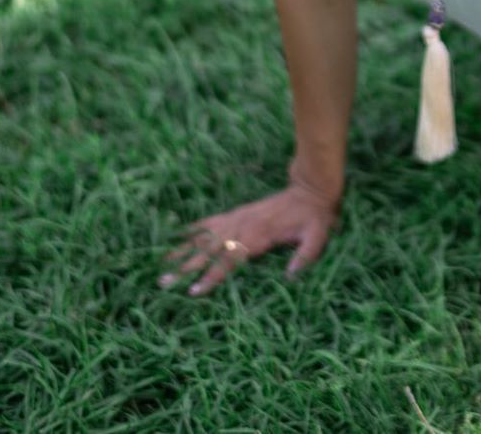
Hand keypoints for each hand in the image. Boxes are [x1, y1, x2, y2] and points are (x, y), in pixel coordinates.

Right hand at [157, 166, 341, 296]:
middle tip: (163, 284)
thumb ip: (306, 256)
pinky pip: (213, 221)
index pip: (230, 260)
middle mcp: (243, 227)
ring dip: (184, 250)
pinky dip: (195, 228)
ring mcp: (238, 218)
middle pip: (209, 251)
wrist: (311, 189)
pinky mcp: (239, 213)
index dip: (212, 276)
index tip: (194, 291)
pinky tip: (179, 235)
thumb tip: (291, 276)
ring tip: (162, 265)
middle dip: (186, 268)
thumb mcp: (318, 236)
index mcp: (259, 237)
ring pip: (205, 237)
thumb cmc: (315, 218)